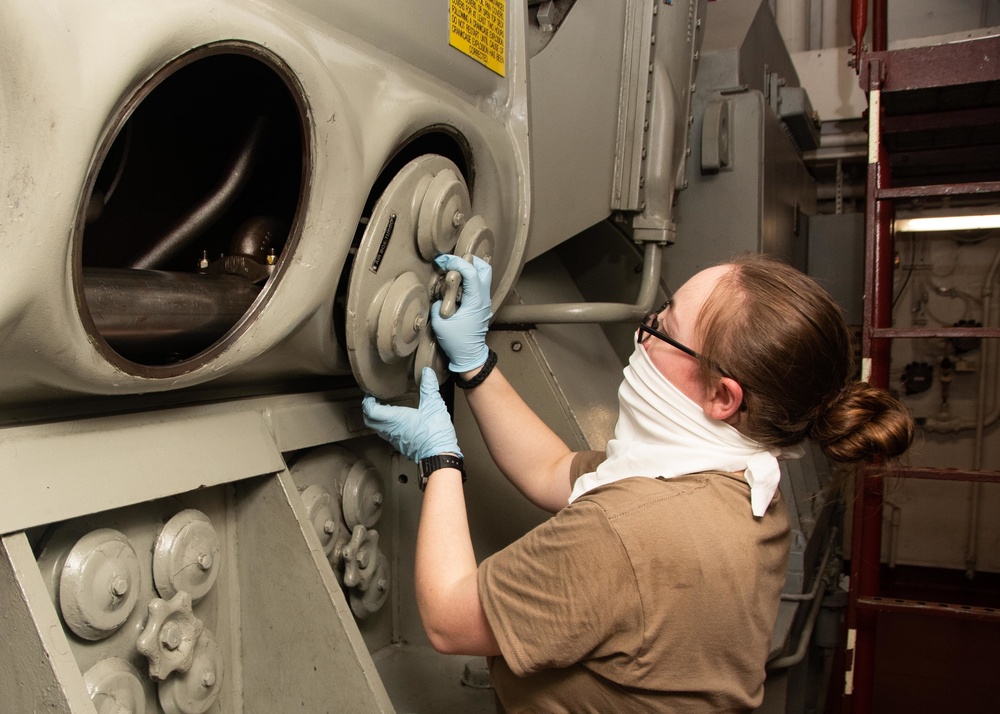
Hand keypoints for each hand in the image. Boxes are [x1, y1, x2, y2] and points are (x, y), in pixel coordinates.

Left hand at [362, 368, 461, 461]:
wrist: (439, 456)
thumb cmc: (434, 432)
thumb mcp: (433, 405)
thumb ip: (429, 387)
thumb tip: (427, 372)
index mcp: (394, 419)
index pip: (370, 410)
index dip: (367, 400)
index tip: (370, 393)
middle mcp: (390, 430)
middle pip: (369, 420)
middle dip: (368, 409)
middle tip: (373, 400)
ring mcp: (394, 439)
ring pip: (377, 429)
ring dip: (377, 418)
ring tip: (385, 408)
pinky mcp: (401, 445)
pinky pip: (387, 435)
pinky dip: (386, 426)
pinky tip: (397, 421)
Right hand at [431, 254, 492, 372]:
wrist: (470, 356)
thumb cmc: (457, 342)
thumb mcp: (440, 323)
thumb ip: (438, 305)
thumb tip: (440, 295)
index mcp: (475, 301)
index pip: (471, 272)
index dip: (457, 262)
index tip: (443, 261)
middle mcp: (483, 298)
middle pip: (484, 269)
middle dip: (468, 261)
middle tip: (452, 263)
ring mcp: (484, 301)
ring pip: (483, 276)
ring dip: (469, 269)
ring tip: (452, 271)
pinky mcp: (481, 305)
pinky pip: (478, 285)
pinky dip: (469, 279)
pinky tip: (456, 283)